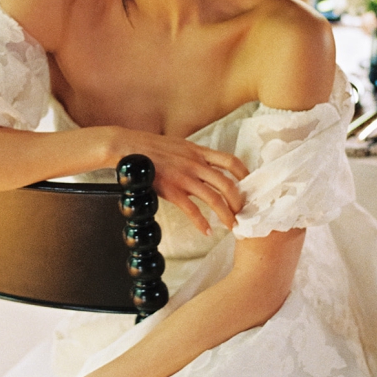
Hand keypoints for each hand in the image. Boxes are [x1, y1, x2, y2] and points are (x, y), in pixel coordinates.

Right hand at [110, 128, 247, 234]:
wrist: (126, 147)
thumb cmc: (149, 147)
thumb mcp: (178, 145)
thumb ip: (193, 155)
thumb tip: (205, 165)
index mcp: (198, 151)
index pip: (231, 161)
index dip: (245, 175)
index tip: (249, 187)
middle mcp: (195, 164)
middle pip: (228, 184)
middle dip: (239, 202)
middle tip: (243, 213)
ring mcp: (183, 177)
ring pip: (214, 199)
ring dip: (226, 215)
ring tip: (231, 226)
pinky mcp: (170, 189)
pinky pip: (191, 209)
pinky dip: (201, 222)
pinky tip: (205, 231)